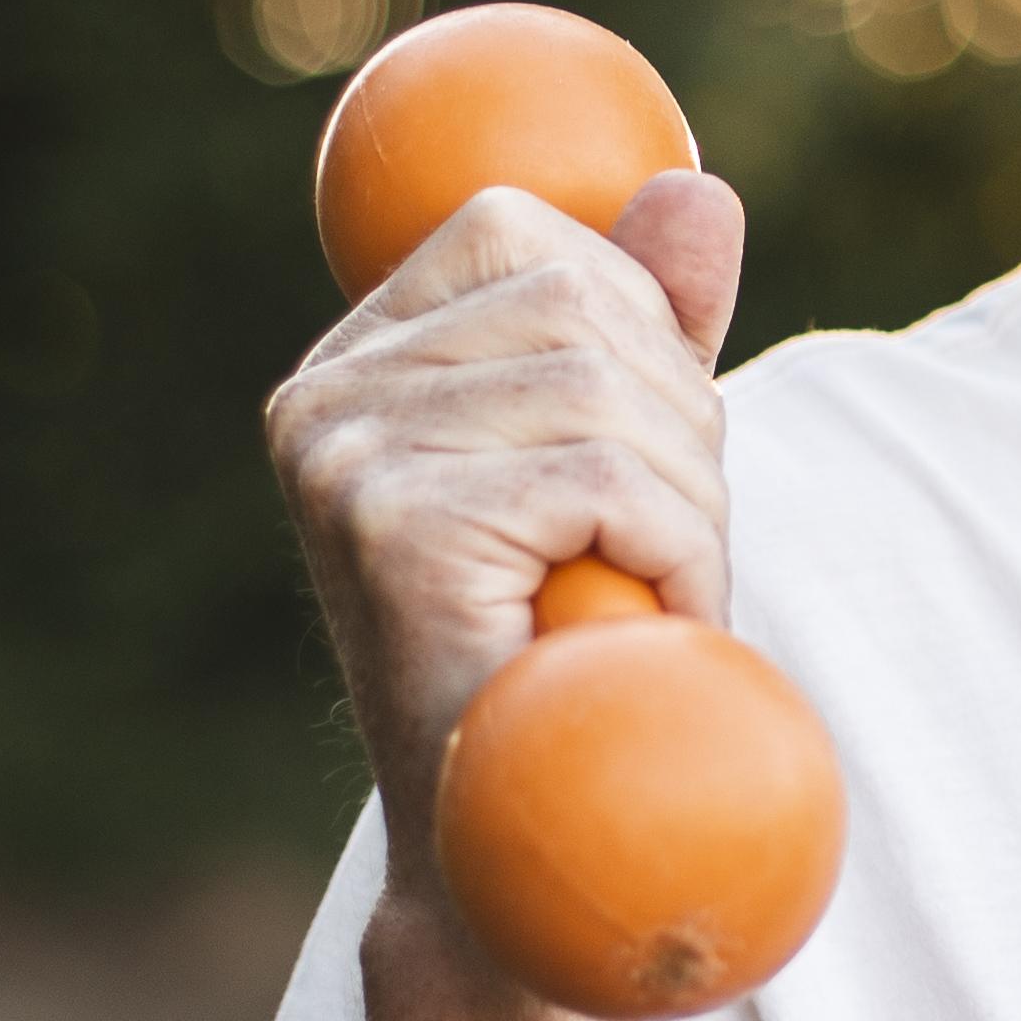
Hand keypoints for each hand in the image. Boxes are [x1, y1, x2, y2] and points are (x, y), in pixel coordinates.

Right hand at [265, 169, 745, 850]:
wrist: (504, 833)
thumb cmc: (565, 648)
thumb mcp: (619, 460)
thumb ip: (647, 326)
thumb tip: (697, 187)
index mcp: (357, 361)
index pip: (522, 232)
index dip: (631, 320)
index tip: (642, 443)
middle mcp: (323, 397)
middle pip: (580, 305)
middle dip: (678, 423)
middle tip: (665, 544)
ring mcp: (343, 458)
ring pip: (608, 393)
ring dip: (688, 500)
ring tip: (655, 591)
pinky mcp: (393, 527)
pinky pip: (611, 481)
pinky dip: (678, 553)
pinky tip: (651, 622)